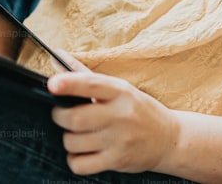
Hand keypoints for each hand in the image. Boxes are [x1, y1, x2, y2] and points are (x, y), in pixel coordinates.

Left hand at [49, 54, 180, 175]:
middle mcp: (121, 114)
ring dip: (68, 139)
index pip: (92, 84)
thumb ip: (85, 75)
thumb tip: (56, 57)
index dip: (69, 84)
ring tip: (77, 134)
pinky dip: (74, 160)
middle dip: (59, 116)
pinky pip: (80, 164)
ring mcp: (119, 139)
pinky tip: (82, 153)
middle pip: (75, 117)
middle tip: (62, 114)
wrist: (168, 139)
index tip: (52, 84)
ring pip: (73, 142)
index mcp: (121, 92)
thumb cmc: (138, 111)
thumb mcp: (119, 89)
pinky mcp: (117, 160)